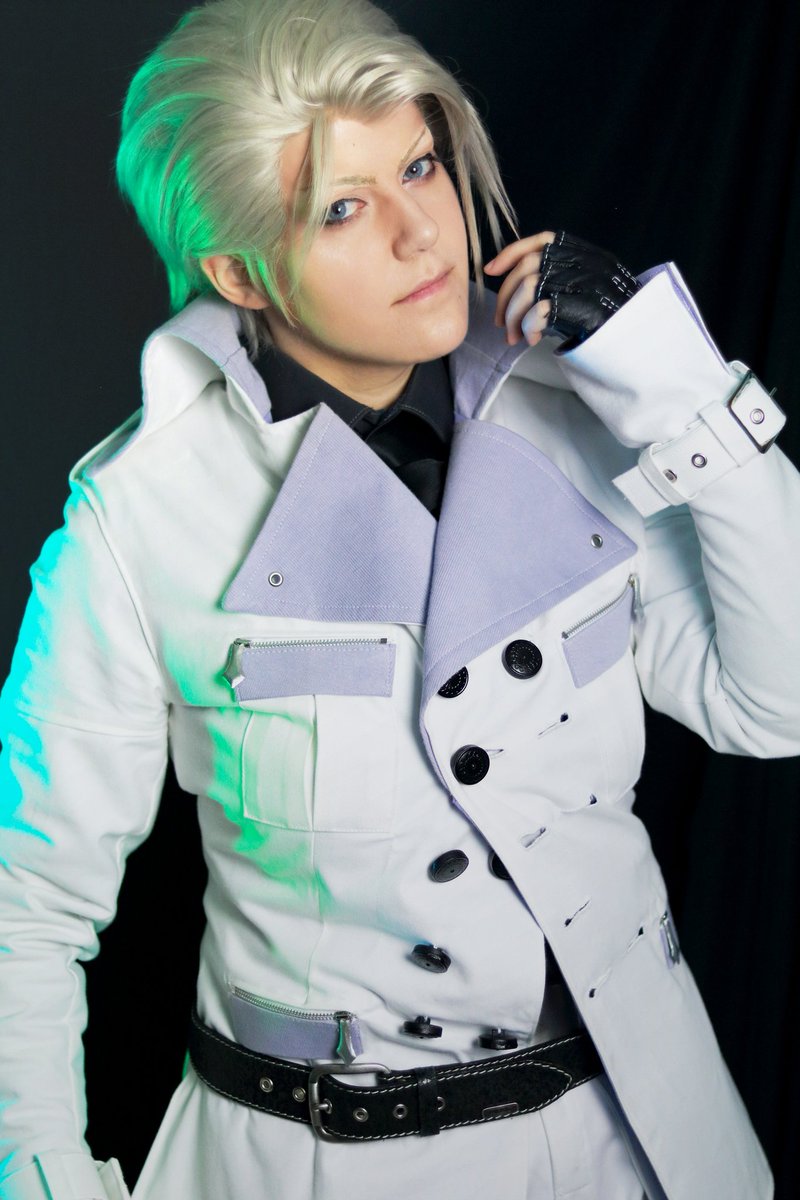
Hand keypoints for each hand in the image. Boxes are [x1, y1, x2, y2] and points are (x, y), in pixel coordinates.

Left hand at [484, 230, 640, 347]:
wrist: (640, 338)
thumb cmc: (608, 319)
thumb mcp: (585, 289)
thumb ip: (558, 279)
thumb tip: (515, 291)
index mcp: (585, 254)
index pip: (542, 240)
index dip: (511, 252)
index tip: (490, 269)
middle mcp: (585, 263)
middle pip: (527, 267)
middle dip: (505, 297)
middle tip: (501, 323)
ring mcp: (585, 283)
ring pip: (528, 288)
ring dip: (513, 316)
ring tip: (515, 337)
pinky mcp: (584, 308)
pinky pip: (539, 311)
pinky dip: (527, 326)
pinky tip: (532, 339)